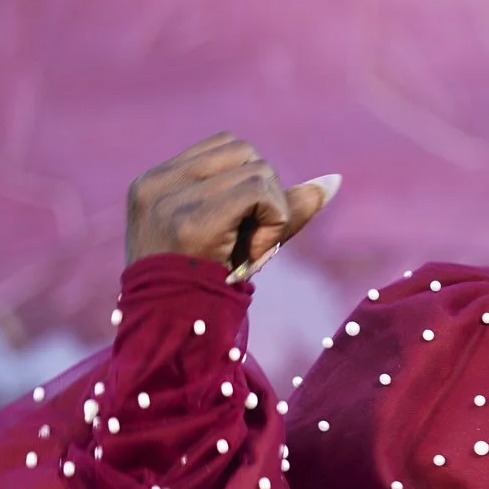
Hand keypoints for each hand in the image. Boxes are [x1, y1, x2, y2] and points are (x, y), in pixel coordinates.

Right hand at [125, 132, 337, 279]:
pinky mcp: (192, 222)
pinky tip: (256, 255)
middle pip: (245, 151)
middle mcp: (155, 185)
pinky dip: (275, 222)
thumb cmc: (205, 292)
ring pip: (257, 169)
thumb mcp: (238, 238)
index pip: (225, 146)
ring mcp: (169, 202)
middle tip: (251, 242)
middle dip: (266, 193)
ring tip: (251, 251)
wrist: (172, 341)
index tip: (242, 227)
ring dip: (273, 212)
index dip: (252, 183)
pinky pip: (260, 192)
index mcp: (153, 183)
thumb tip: (335, 181)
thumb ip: (277, 205)